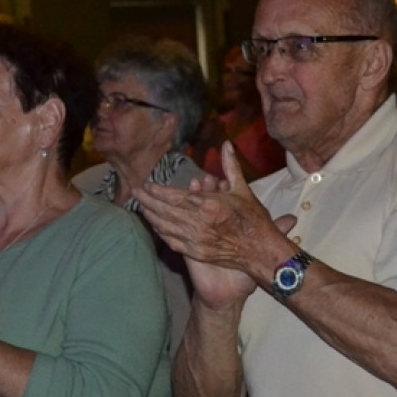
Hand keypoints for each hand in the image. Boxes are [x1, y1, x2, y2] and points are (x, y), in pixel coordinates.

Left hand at [134, 142, 294, 302]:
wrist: (261, 251)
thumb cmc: (254, 219)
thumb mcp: (242, 190)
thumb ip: (230, 166)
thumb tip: (226, 144)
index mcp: (209, 205)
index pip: (175, 196)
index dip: (158, 191)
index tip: (146, 184)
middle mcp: (199, 223)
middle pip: (165, 211)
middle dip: (147, 201)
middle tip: (134, 192)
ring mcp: (196, 240)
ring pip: (165, 226)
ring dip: (150, 216)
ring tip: (140, 207)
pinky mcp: (196, 253)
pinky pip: (172, 241)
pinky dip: (161, 232)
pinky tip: (154, 225)